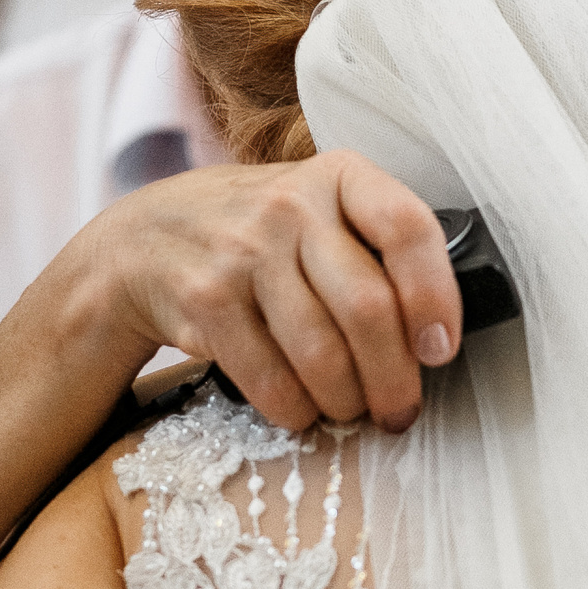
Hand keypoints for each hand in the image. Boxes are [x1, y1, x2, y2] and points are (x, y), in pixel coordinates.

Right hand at [61, 152, 460, 431]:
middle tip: (399, 409)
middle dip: (395, 379)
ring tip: (351, 411)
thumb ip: (377, 249)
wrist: (146, 238)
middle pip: (368, 309)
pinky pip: (271, 379)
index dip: (436, 296)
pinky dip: (296, 411)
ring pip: (322, 355)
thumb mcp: (321, 210)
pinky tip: (302, 410)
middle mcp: (291, 204)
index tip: (440, 349)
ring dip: (346, 402)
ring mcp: (243, 250)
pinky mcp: (206, 298)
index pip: (407, 226)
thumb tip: (438, 335)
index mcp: (339, 176)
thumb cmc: (263, 234)